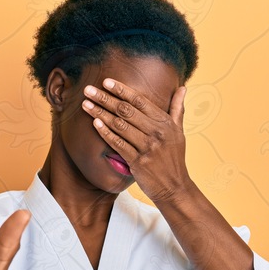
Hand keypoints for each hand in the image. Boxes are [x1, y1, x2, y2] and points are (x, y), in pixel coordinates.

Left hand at [80, 79, 190, 203]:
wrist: (174, 187)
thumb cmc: (174, 158)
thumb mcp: (179, 131)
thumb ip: (177, 109)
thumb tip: (182, 87)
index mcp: (165, 122)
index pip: (140, 101)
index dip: (121, 90)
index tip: (106, 82)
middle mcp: (157, 132)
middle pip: (126, 110)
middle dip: (105, 98)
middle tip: (88, 90)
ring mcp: (147, 148)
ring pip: (119, 125)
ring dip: (100, 113)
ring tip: (85, 104)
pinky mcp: (138, 162)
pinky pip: (118, 144)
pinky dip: (105, 133)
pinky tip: (94, 123)